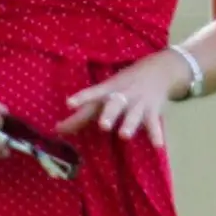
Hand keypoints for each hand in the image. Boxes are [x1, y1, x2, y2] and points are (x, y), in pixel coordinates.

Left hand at [56, 50, 189, 148]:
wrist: (158, 69)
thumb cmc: (123, 85)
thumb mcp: (104, 93)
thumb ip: (82, 114)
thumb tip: (57, 130)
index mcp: (108, 90)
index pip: (92, 94)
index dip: (81, 98)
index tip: (69, 103)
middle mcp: (122, 96)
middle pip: (114, 104)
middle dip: (109, 114)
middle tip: (103, 125)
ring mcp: (138, 103)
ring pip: (133, 114)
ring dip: (129, 124)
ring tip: (124, 136)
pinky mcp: (152, 110)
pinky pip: (153, 123)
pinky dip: (156, 134)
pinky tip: (157, 146)